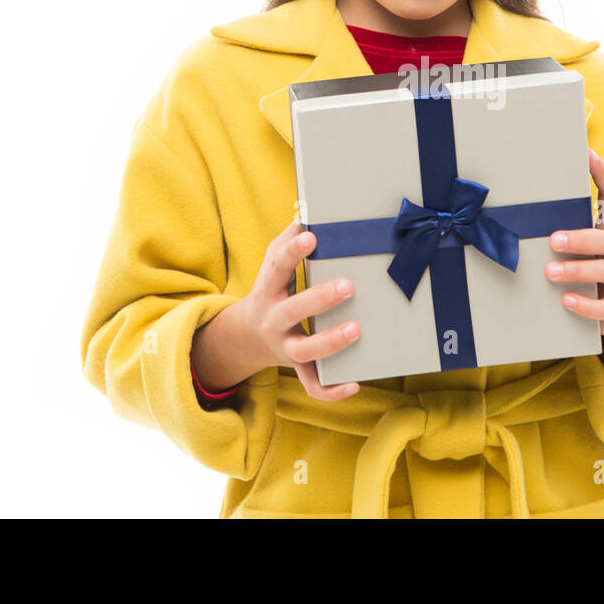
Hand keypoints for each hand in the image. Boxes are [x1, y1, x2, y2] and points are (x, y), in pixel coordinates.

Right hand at [192, 215, 361, 400]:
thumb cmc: (272, 292)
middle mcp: (274, 319)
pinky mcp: (298, 369)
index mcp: (268, 289)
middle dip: (320, 299)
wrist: (247, 337)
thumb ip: (286, 241)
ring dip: (330, 342)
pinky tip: (355, 383)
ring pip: (304, 351)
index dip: (292, 251)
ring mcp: (284, 347)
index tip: (312, 236)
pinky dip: (332, 389)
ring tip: (356, 329)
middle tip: (349, 285)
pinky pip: (312, 385)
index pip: (277, 266)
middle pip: (293, 311)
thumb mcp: (272, 268)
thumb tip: (306, 214)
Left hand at [545, 148, 603, 360]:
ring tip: (550, 273)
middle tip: (553, 239)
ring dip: (578, 269)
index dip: (602, 173)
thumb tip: (524, 208)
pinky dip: (586, 304)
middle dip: (581, 237)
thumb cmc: (596, 268)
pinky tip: (566, 300)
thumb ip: (568, 226)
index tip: (586, 153)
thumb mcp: (589, 246)